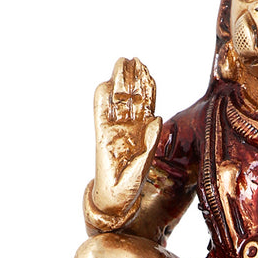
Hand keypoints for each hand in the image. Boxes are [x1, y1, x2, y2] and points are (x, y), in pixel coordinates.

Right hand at [92, 57, 161, 213]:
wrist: (114, 199)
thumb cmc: (131, 185)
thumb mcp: (145, 162)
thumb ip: (151, 141)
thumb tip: (157, 117)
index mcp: (143, 132)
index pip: (145, 104)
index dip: (147, 87)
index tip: (147, 70)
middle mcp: (129, 127)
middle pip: (131, 97)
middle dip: (132, 78)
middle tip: (133, 59)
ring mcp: (114, 130)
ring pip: (117, 101)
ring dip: (119, 82)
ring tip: (121, 63)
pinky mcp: (101, 136)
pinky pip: (100, 113)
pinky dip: (102, 99)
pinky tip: (105, 84)